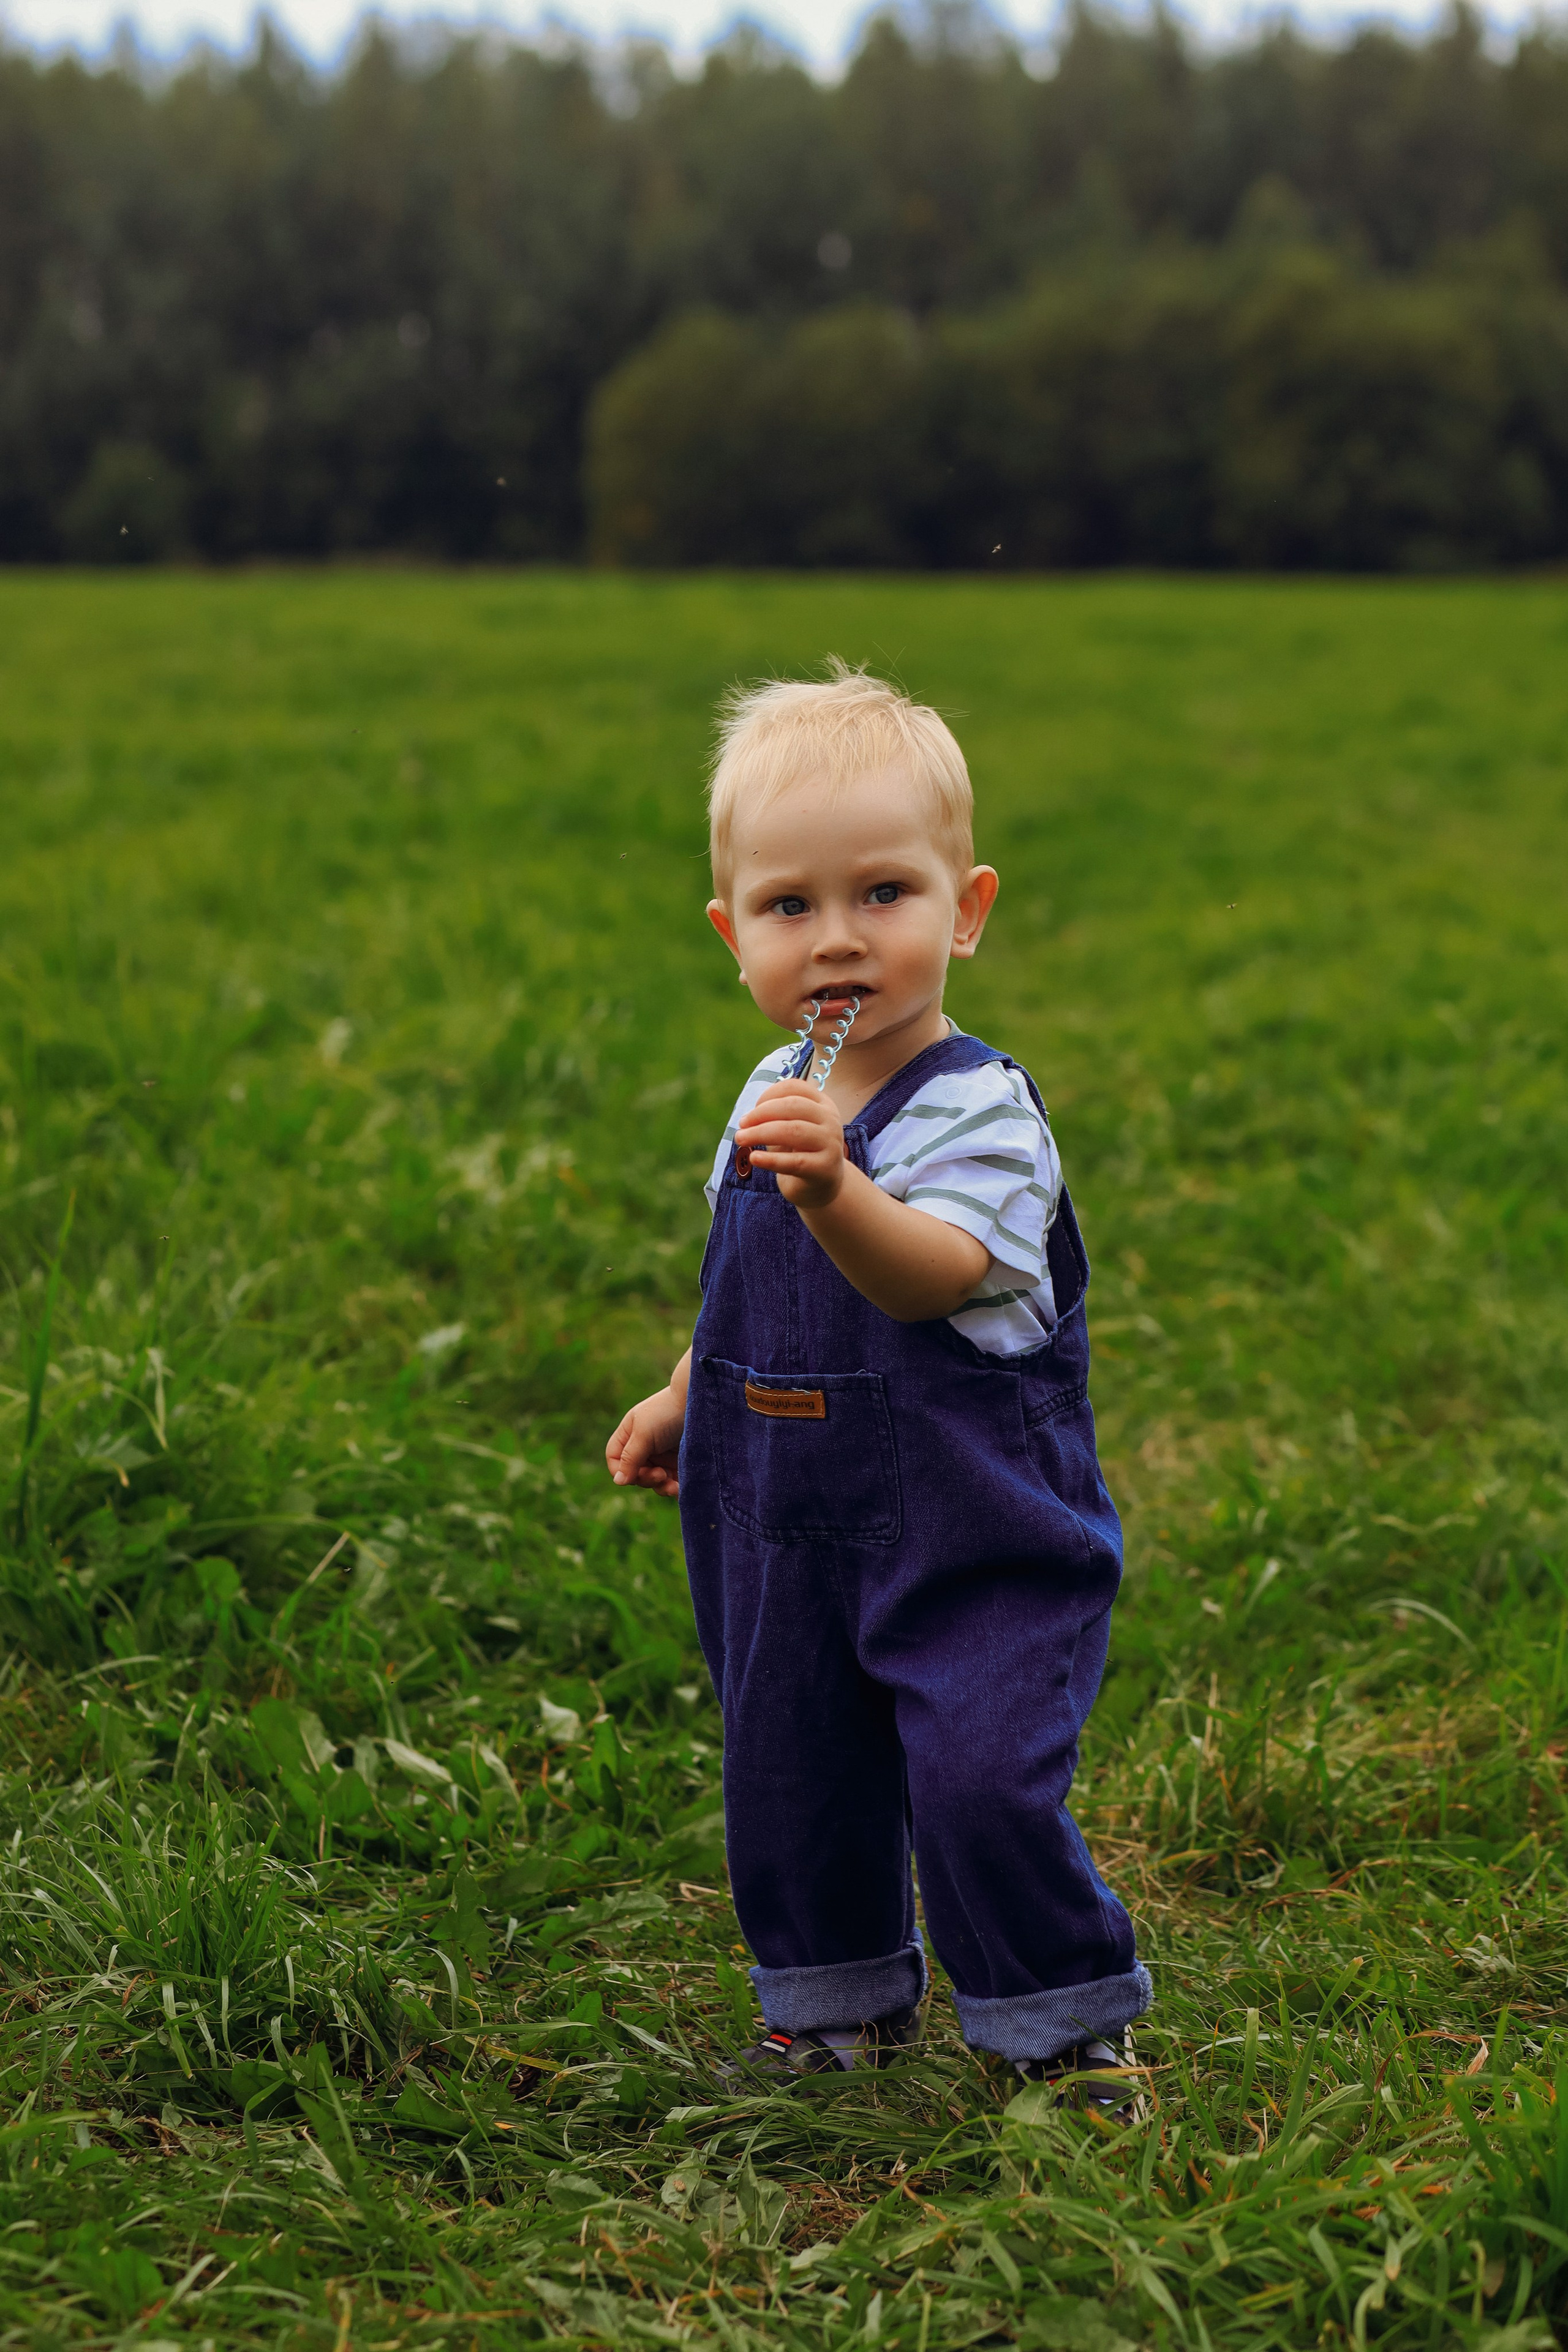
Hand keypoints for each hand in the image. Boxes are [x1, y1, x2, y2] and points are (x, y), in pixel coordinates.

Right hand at [606, 1385, 685, 1496]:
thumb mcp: (644, 1433)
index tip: (635, 1475)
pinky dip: (675, 1487)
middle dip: (646, 1478)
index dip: (621, 1471)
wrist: (701, 1403)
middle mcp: (644, 1446)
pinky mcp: (680, 1461)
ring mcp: (663, 1455)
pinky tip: (681, 1488)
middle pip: (635, 1474)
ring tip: (674, 1486)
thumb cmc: (668, 1413)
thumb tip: (618, 1482)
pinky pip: (672, 1481)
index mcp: (630, 1435)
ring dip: (662, 1486)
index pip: (615, 1460)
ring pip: (655, 1481)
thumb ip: (630, 1458)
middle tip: (661, 1475)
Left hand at [735, 1080, 845, 1207]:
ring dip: (760, 1133)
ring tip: (741, 1139)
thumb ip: (774, 1118)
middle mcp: (831, 1120)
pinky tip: (754, 1158)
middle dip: (760, 1114)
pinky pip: (794, 1161)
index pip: (794, 1087)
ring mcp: (831, 1144)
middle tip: (741, 1126)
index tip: (751, 1111)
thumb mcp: (789, 1129)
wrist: (822, 1186)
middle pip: (792, 1106)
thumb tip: (746, 1119)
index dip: (768, 1095)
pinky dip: (771, 1159)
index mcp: (822, 1104)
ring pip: (793, 1130)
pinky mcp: (824, 1168)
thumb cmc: (800, 1152)